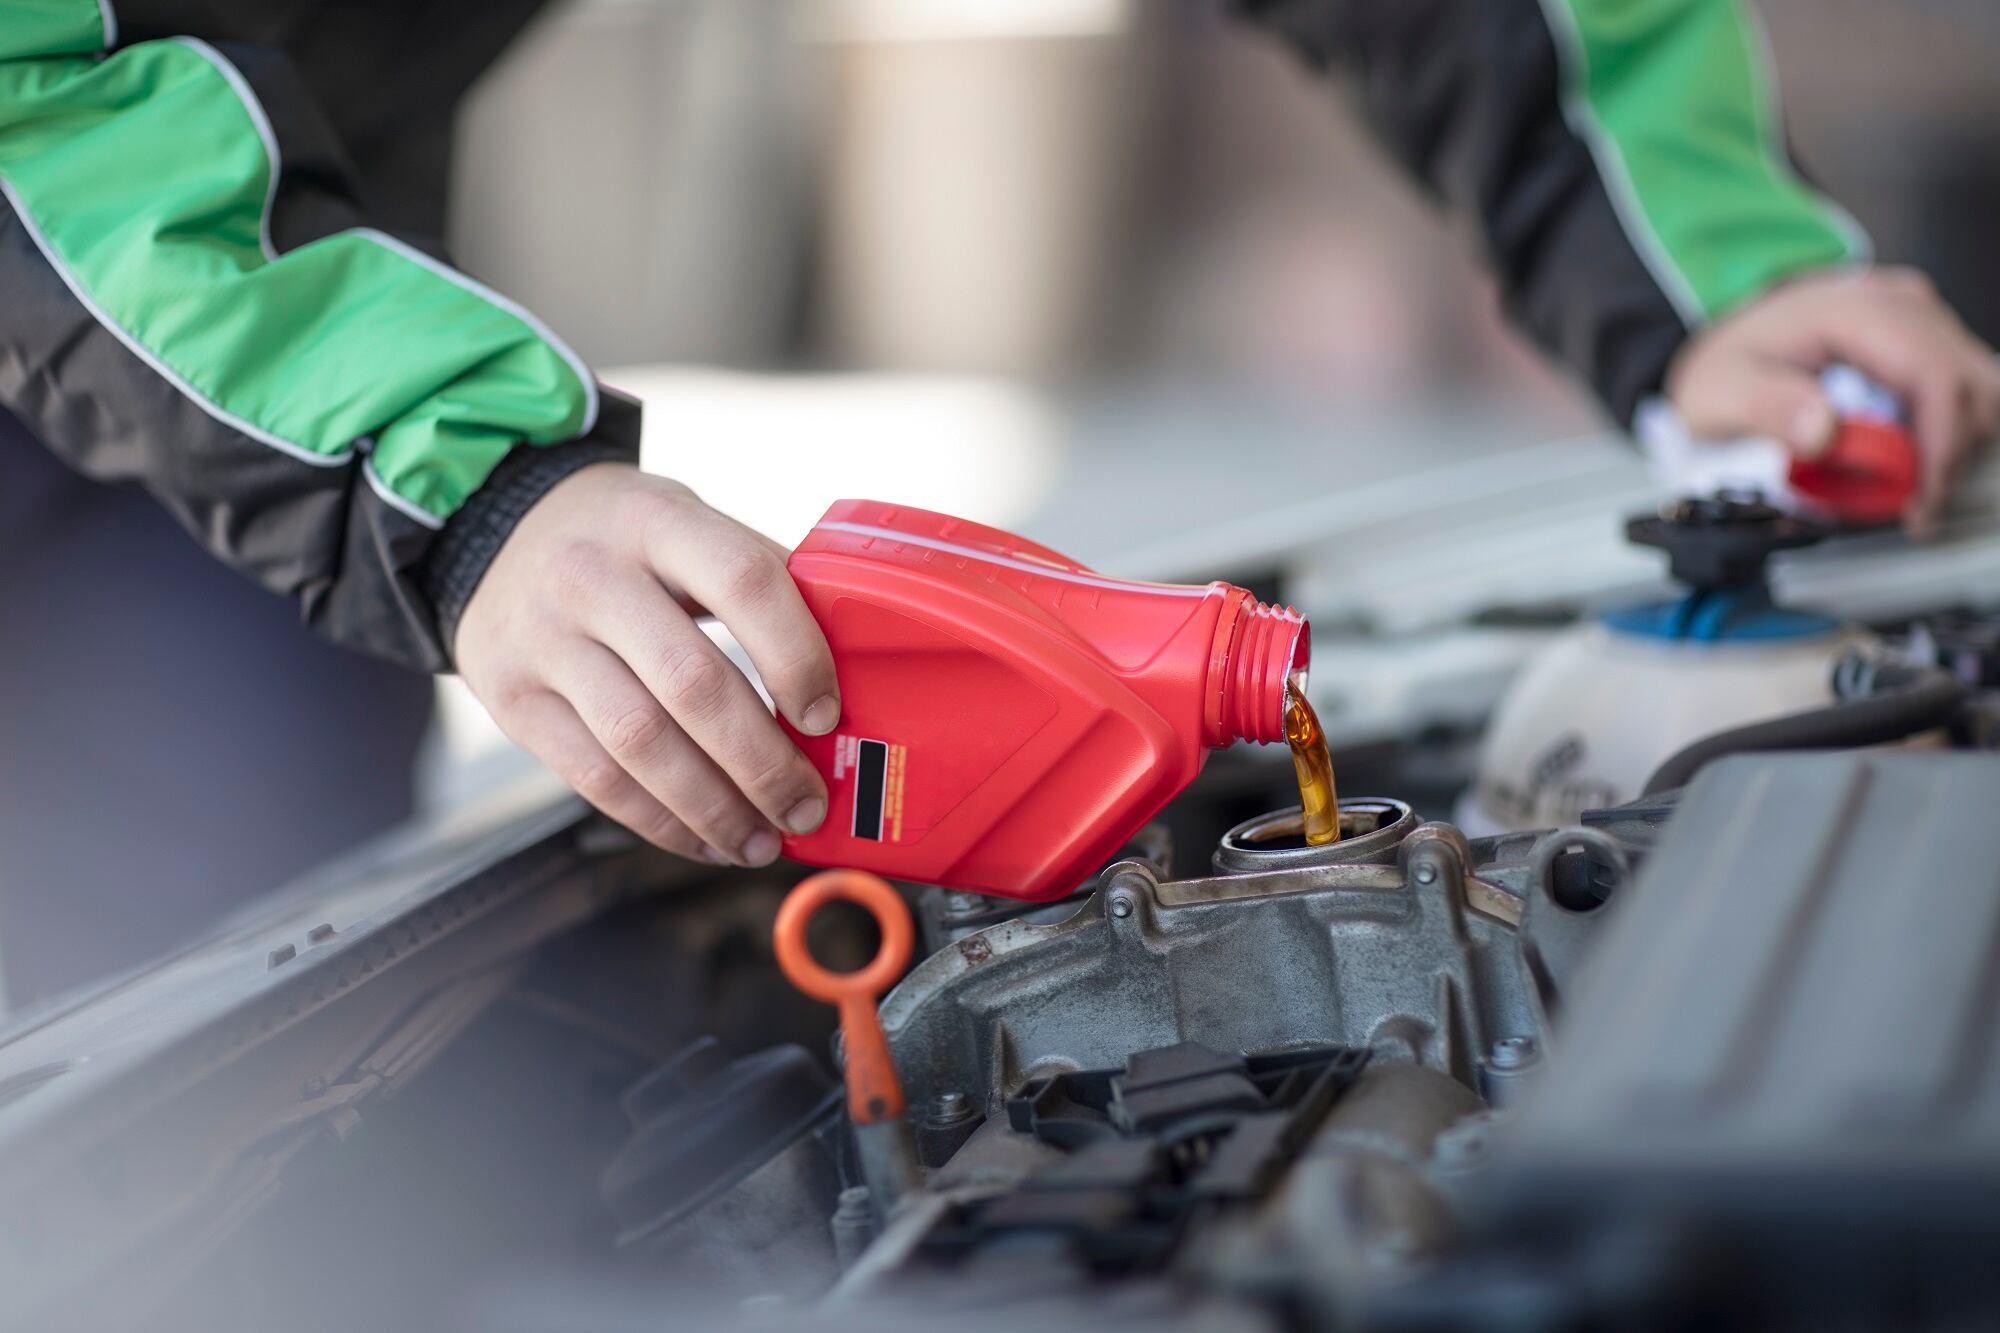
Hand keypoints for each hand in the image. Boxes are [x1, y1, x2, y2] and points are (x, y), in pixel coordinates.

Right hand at [455, 464, 837, 864]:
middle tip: (807, 805)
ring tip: (763, 839)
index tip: (826, 714)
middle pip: (692, 682)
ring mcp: (543, 640)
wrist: (496, 532)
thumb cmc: (625, 540)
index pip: (743, 581)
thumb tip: (851, 665)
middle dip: (762, 761)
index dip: (795, 654)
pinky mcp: (514, 699)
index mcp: (657, 520)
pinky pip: (595, 779)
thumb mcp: (686, 523)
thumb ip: (757, 580)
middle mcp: (592, 576)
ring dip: (714, 808)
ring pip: (640, 744)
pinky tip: (706, 838)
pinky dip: (662, 822)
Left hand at [1665, 266, 1999, 534]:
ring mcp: (1917, 317)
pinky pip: (1963, 386)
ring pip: (1979, 384)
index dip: (1940, 443)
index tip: (1922, 498)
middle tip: (1915, 504)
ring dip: (1959, 441)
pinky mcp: (1924, 338)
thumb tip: (1823, 432)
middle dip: (1952, 451)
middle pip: (1968, 381)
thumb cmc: (1725, 367)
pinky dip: (1952, 428)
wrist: (1724, 346)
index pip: (1931, 374)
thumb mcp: (1719, 393)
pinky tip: (1916, 460)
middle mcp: (1897, 304)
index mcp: (1853, 310)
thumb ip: (1767, 409)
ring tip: (1914, 486)